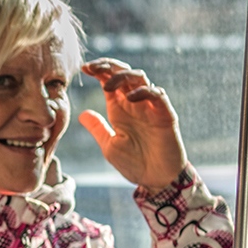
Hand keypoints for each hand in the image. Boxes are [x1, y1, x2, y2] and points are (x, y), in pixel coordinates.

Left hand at [78, 58, 187, 191]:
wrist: (156, 180)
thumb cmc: (135, 164)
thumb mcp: (109, 145)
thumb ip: (97, 128)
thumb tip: (82, 114)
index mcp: (119, 109)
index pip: (109, 80)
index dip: (99, 70)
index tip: (84, 68)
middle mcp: (135, 104)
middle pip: (124, 73)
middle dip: (109, 66)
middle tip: (93, 68)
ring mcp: (150, 107)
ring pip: (140, 78)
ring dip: (123, 75)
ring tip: (108, 85)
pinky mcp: (165, 115)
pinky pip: (157, 95)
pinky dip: (144, 91)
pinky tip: (130, 98)